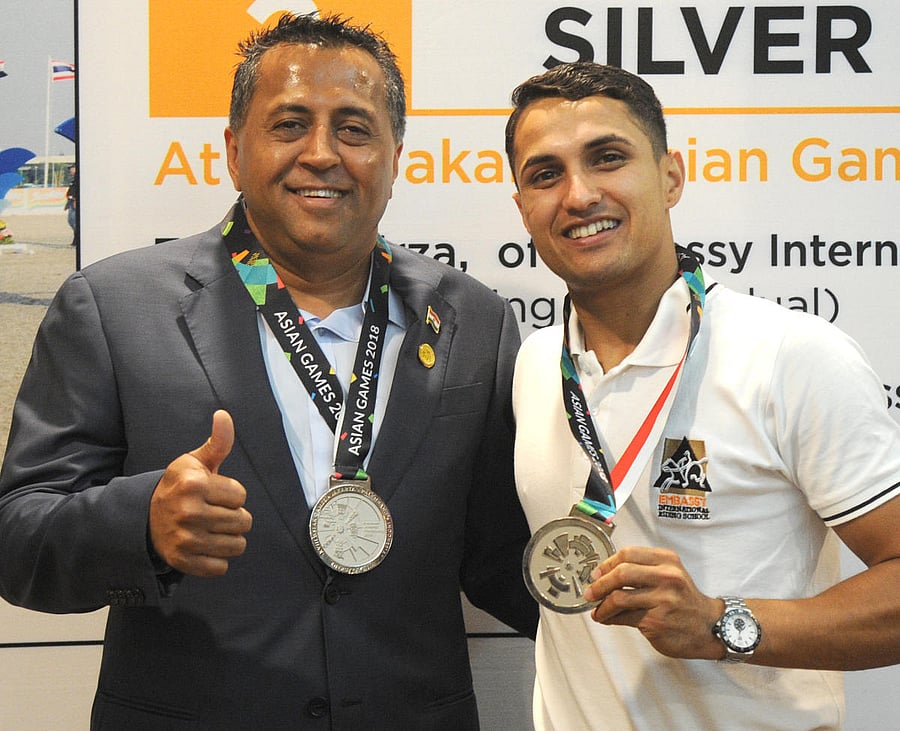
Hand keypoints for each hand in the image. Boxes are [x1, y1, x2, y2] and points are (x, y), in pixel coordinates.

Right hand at [149, 410, 251, 576]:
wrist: (144, 517)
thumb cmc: (178, 487)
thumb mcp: (194, 462)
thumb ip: (217, 442)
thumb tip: (224, 415)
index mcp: (194, 485)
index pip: (241, 495)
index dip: (232, 495)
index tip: (215, 494)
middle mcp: (189, 512)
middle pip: (243, 521)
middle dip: (235, 517)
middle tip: (215, 513)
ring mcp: (186, 540)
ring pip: (237, 545)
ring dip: (230, 538)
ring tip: (213, 529)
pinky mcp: (183, 562)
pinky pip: (221, 567)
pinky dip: (218, 559)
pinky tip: (205, 546)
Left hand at [583, 546, 723, 659]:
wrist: (710, 626)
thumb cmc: (684, 600)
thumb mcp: (670, 574)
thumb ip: (642, 569)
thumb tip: (604, 574)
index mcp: (667, 560)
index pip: (628, 553)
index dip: (607, 563)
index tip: (596, 573)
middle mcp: (666, 577)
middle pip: (621, 573)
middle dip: (599, 584)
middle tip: (590, 592)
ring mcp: (662, 599)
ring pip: (619, 597)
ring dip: (602, 605)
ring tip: (597, 610)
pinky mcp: (657, 621)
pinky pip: (624, 617)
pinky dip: (609, 618)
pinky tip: (606, 619)